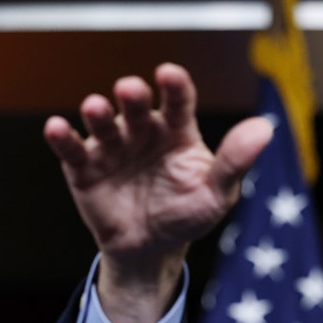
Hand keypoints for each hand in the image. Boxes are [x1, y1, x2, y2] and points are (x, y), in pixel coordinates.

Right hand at [44, 63, 272, 322]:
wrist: (151, 249)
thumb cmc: (188, 213)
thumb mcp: (216, 192)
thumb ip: (235, 161)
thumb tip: (265, 128)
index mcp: (177, 131)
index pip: (178, 101)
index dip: (174, 86)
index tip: (168, 73)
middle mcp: (142, 131)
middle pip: (136, 106)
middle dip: (132, 96)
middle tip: (129, 89)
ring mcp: (112, 146)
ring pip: (103, 123)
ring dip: (97, 113)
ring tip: (95, 107)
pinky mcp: (83, 167)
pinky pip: (72, 150)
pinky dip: (62, 137)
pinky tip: (57, 128)